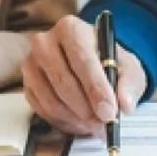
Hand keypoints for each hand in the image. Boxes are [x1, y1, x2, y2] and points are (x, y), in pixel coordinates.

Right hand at [22, 15, 146, 135]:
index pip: (82, 60)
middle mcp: (44, 43)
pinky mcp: (27, 86)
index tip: (109, 113)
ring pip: (52, 101)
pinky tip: (80, 124)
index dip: (96, 90)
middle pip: (64, 82)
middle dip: (87, 110)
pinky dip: (64, 123)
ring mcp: (31, 65)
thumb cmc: (110, 63)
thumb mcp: (129, 69)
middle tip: (104, 126)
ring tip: (95, 126)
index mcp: (71, 29)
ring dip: (76, 120)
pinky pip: (43, 111)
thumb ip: (129, 84)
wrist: (92, 63)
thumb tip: (124, 105)